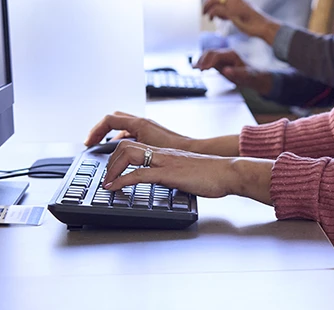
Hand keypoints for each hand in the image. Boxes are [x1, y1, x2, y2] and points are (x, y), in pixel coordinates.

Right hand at [84, 111, 193, 150]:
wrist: (198, 151)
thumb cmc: (179, 149)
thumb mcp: (148, 149)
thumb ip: (130, 150)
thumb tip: (116, 152)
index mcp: (140, 124)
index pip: (109, 120)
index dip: (95, 131)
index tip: (88, 142)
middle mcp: (144, 123)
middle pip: (114, 120)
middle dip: (100, 131)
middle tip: (91, 143)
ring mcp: (149, 128)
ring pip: (123, 127)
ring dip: (111, 135)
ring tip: (102, 148)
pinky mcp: (153, 135)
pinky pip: (132, 134)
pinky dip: (122, 140)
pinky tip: (122, 153)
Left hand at [100, 140, 272, 203]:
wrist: (228, 172)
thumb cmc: (213, 174)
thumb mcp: (187, 172)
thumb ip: (174, 174)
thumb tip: (168, 182)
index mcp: (165, 152)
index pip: (134, 144)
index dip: (117, 154)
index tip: (110, 168)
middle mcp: (161, 153)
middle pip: (125, 145)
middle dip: (109, 161)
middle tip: (104, 176)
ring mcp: (164, 161)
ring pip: (128, 153)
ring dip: (112, 169)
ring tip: (106, 182)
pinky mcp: (168, 173)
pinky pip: (139, 173)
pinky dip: (122, 181)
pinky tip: (114, 188)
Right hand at [194, 50, 273, 95]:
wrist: (252, 76)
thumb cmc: (250, 75)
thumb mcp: (245, 75)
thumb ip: (236, 72)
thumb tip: (226, 71)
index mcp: (231, 54)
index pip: (217, 55)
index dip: (209, 61)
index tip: (203, 69)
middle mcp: (225, 53)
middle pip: (210, 52)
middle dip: (202, 60)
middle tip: (197, 70)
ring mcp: (221, 57)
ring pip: (207, 55)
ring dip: (200, 61)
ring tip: (195, 69)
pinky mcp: (218, 61)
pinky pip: (208, 59)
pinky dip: (201, 62)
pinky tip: (196, 67)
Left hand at [202, 0, 278, 43]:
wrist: (263, 26)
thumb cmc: (252, 21)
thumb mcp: (240, 12)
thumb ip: (231, 9)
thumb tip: (220, 12)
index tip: (207, 6)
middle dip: (206, 2)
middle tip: (204, 11)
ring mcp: (233, 4)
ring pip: (213, 1)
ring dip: (206, 8)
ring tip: (206, 16)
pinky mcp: (232, 12)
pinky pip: (216, 10)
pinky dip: (211, 14)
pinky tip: (211, 19)